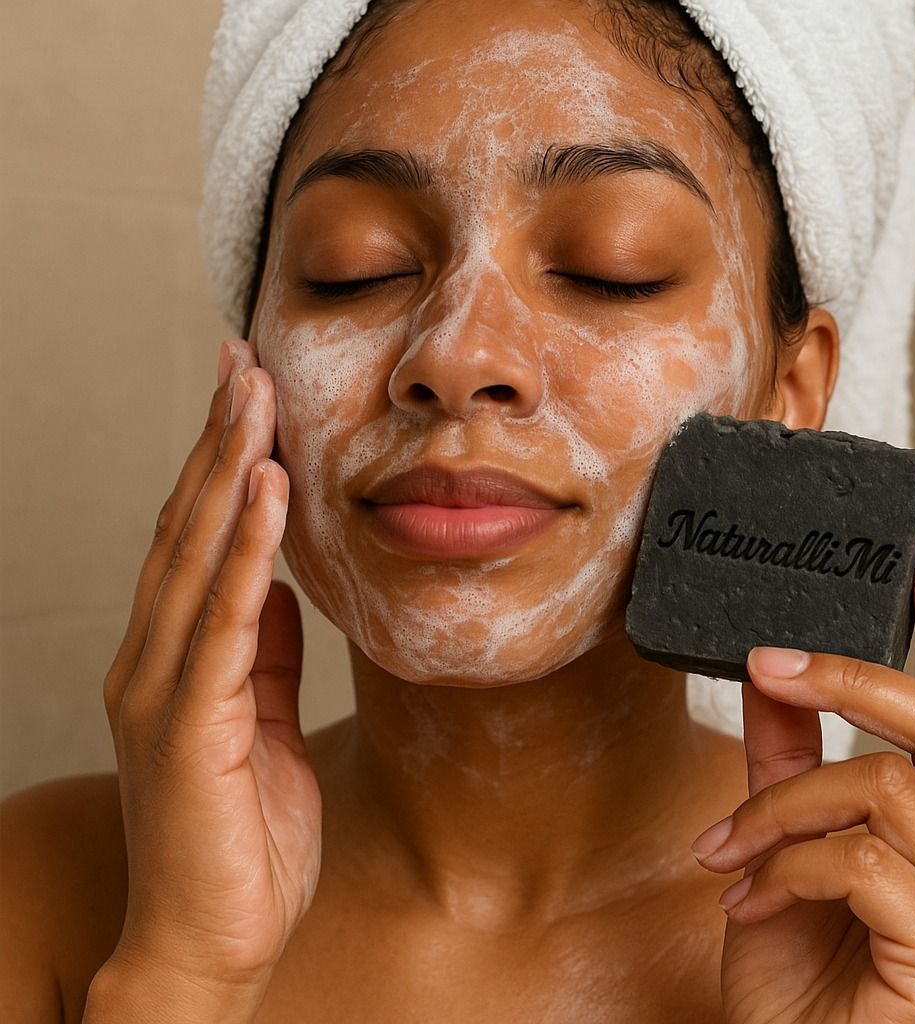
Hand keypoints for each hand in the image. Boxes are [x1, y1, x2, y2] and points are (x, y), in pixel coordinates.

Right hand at [96, 341, 321, 1014]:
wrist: (210, 944)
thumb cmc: (241, 837)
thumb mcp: (264, 724)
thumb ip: (264, 656)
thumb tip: (282, 590)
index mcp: (176, 659)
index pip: (196, 540)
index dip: (219, 464)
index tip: (246, 396)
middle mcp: (155, 660)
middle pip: (188, 527)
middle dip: (219, 439)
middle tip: (244, 361)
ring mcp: (162, 690)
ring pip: (196, 555)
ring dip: (227, 468)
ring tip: (253, 393)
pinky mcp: (190, 726)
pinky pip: (226, 619)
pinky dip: (247, 548)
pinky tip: (265, 489)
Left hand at [692, 528, 914, 1023]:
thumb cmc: (799, 961)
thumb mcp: (779, 834)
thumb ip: (784, 753)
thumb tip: (770, 672)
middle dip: (851, 677)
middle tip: (767, 661)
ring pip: (885, 787)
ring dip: (784, 807)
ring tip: (729, 850)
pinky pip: (864, 859)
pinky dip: (787, 865)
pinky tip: (751, 899)